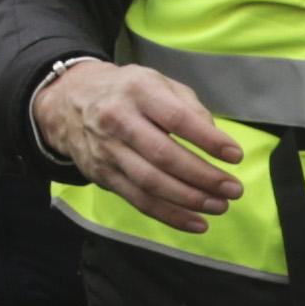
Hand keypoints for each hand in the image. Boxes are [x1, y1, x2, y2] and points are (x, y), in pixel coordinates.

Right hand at [32, 59, 242, 231]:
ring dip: (189, 200)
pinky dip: (170, 215)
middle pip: (163, 155)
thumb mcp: (157, 83)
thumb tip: (215, 138)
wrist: (68, 102)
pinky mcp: (103, 176)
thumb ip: (189, 106)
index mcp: (137, 91)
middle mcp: (118, 120)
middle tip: (233, 189)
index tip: (235, 156)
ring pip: (150, 182)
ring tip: (220, 206)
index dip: (208, 140)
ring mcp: (107, 150)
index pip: (176, 118)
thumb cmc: (127, 93)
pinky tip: (196, 222)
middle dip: (203, 177)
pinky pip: (139, 200)